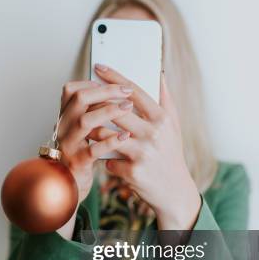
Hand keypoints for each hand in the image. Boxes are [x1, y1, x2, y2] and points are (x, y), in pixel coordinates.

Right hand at [56, 80, 133, 202]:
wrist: (69, 185)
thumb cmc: (82, 153)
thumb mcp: (82, 130)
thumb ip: (92, 111)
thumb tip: (118, 89)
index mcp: (65, 116)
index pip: (72, 89)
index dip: (93, 83)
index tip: (116, 82)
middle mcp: (63, 127)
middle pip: (79, 99)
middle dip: (106, 91)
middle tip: (127, 91)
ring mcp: (68, 144)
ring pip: (84, 121)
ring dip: (108, 111)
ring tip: (128, 107)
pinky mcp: (77, 162)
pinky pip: (93, 149)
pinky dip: (110, 141)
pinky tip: (124, 136)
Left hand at [90, 65, 201, 229]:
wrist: (175, 191)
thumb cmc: (171, 155)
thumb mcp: (174, 127)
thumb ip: (166, 100)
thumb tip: (159, 74)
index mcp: (162, 119)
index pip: (134, 91)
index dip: (114, 78)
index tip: (99, 67)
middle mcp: (153, 134)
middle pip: (116, 110)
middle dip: (97, 104)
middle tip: (83, 100)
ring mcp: (142, 153)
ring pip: (106, 135)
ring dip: (94, 132)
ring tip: (87, 130)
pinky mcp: (132, 171)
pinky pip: (108, 160)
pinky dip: (104, 158)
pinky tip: (105, 159)